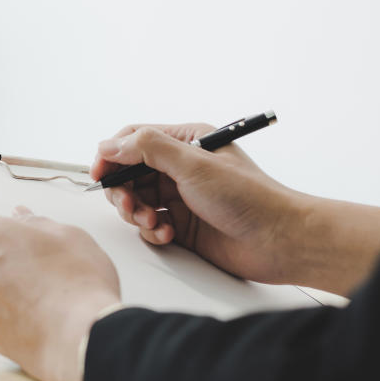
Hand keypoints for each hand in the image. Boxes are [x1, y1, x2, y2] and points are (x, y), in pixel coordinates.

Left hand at [0, 207, 120, 380]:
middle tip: (36, 267)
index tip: (0, 236)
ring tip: (44, 297)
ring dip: (5, 291)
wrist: (82, 338)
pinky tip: (42, 318)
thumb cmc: (78, 283)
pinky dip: (13, 316)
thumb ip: (35, 223)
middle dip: (0, 262)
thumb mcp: (68, 235)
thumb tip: (20, 217)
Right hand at [92, 123, 302, 285]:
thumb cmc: (250, 198)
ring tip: (153, 222)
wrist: (280, 241)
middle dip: (123, 190)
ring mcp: (180, 197)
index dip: (111, 155)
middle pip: (129, 172)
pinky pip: (150, 225)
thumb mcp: (194, 164)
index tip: (99, 173)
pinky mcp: (182, 225)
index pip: (133, 139)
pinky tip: (168, 234)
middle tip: (130, 205)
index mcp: (185, 141)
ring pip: (136, 200)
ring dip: (137, 213)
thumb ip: (148, 149)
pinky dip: (152, 231)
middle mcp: (180, 167)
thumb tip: (110, 145)